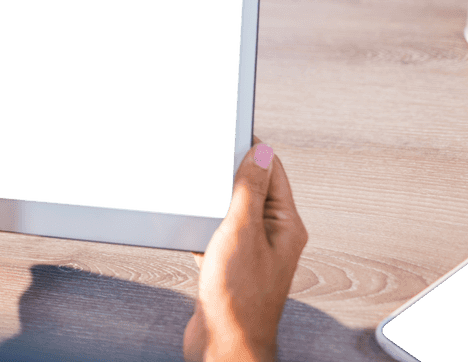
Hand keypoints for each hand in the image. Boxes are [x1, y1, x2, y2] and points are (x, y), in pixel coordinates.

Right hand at [183, 139, 307, 361]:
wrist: (224, 347)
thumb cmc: (239, 298)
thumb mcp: (242, 232)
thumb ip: (249, 190)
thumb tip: (260, 151)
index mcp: (284, 224)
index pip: (271, 169)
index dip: (250, 146)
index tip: (228, 127)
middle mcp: (271, 235)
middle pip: (249, 186)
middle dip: (226, 169)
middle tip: (205, 151)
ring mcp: (249, 251)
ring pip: (228, 209)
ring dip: (210, 197)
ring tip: (192, 185)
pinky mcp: (228, 265)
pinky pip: (214, 232)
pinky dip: (199, 224)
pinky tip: (183, 221)